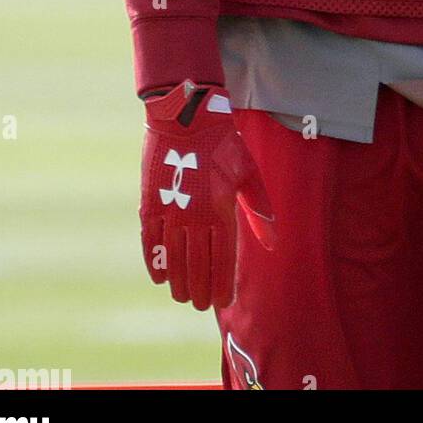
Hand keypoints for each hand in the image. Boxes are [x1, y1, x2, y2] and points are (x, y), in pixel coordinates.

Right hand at [140, 80, 274, 309]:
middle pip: (196, 264)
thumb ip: (259, 210)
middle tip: (201, 305)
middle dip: (199, 289)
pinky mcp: (150, 203)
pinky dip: (154, 261)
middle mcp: (194, 215)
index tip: (223, 300)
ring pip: (173, 257)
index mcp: (221, 209)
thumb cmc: (223, 144)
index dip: (221, 283)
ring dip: (178, 281)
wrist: (186, 118)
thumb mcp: (248, 173)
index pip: (221, 259)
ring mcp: (169, 211)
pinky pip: (150, 241)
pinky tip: (160, 277)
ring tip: (183, 296)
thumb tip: (272, 243)